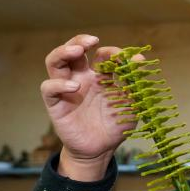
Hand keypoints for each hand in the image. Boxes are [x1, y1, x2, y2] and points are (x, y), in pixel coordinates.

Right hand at [39, 35, 140, 179]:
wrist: (101, 149)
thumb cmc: (116, 125)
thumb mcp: (132, 104)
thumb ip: (135, 83)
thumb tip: (140, 60)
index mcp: (100, 76)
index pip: (101, 55)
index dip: (111, 52)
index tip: (123, 57)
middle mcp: (81, 78)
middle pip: (72, 50)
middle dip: (79, 41)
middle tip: (92, 40)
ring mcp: (66, 89)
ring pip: (55, 62)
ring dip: (63, 52)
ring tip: (77, 51)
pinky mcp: (55, 103)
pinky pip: (49, 88)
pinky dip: (59, 84)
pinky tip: (75, 88)